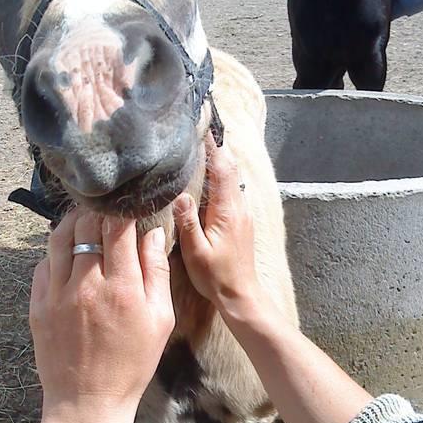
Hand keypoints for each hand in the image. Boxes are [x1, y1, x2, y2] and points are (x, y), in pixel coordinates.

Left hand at [29, 209, 174, 422]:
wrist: (87, 402)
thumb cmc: (131, 364)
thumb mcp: (160, 321)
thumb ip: (157, 273)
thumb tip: (154, 233)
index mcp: (122, 288)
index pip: (118, 227)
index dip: (124, 210)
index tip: (130, 206)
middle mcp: (87, 285)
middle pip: (87, 225)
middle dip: (99, 210)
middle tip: (107, 207)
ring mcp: (57, 294)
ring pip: (59, 237)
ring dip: (74, 221)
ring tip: (85, 218)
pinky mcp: (38, 304)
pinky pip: (43, 263)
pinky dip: (56, 250)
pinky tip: (68, 251)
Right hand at [173, 142, 262, 316]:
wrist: (240, 295)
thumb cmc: (216, 277)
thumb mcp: (196, 251)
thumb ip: (188, 221)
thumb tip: (180, 195)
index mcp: (228, 211)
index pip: (222, 170)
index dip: (212, 147)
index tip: (201, 127)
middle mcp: (239, 207)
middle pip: (229, 169)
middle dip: (215, 149)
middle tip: (197, 131)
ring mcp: (242, 213)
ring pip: (231, 179)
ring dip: (217, 163)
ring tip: (198, 149)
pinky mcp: (240, 221)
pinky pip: (231, 191)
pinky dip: (219, 178)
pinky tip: (205, 180)